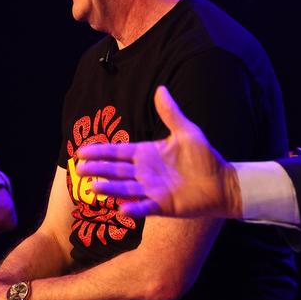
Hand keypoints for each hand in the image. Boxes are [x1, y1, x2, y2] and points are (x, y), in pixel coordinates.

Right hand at [76, 85, 241, 218]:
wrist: (221, 182)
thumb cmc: (204, 156)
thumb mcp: (186, 131)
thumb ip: (170, 113)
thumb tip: (160, 89)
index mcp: (146, 154)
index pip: (118, 152)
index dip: (100, 152)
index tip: (81, 152)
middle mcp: (144, 173)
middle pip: (116, 171)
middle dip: (98, 170)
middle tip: (79, 170)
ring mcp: (152, 190)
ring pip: (125, 189)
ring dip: (110, 189)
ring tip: (93, 188)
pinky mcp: (163, 205)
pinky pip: (145, 208)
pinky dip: (133, 209)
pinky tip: (120, 210)